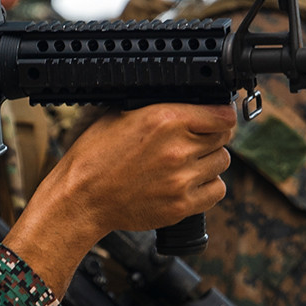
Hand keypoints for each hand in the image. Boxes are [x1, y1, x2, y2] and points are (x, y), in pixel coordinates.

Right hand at [3, 104, 235, 292]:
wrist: (81, 198)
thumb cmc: (95, 156)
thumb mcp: (123, 115)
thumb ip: (162, 107)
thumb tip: (191, 101)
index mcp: (165, 119)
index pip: (222, 115)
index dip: (220, 116)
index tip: (217, 120)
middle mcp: (178, 148)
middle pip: (223, 139)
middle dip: (212, 138)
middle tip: (194, 142)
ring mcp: (182, 179)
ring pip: (222, 164)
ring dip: (209, 162)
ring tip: (187, 163)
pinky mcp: (182, 205)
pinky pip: (216, 191)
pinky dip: (208, 186)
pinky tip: (188, 183)